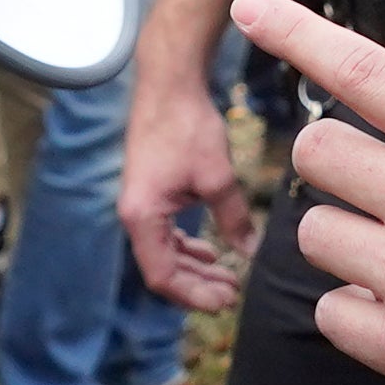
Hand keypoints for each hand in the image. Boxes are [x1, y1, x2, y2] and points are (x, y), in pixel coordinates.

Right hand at [121, 47, 257, 310]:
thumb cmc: (187, 126)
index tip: (226, 301)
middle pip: (162, 269)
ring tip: (227, 278)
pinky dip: (187, 246)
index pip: (163, 276)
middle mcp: (134, 215)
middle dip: (197, 286)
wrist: (169, 84)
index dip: (194, 295)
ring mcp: (140, 204)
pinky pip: (164, 233)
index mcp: (142, 217)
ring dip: (194, 268)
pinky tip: (211, 249)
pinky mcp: (150, 192)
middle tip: (233, 295)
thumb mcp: (218, 177)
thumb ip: (234, 218)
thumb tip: (249, 252)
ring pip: (164, 253)